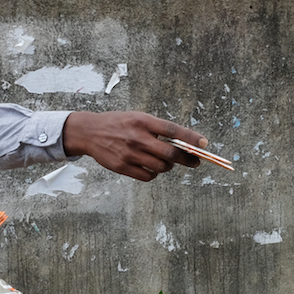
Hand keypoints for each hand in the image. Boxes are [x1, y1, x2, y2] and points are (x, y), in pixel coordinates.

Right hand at [62, 111, 206, 181]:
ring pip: (161, 167)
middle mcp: (137, 137)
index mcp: (143, 121)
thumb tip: (184, 142)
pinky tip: (152, 168)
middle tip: (195, 162)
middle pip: (170, 153)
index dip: (191, 138)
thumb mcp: (138, 118)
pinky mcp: (122, 167)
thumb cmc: (119, 124)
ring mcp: (129, 154)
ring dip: (169, 166)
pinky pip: (148, 176)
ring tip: (167, 162)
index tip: (205, 144)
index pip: (172, 130)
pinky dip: (155, 173)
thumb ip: (158, 129)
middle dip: (187, 159)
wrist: (89, 132)